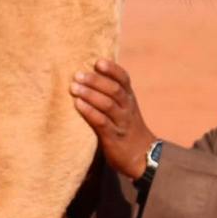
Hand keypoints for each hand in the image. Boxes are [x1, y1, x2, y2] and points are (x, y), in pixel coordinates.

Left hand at [70, 59, 156, 179]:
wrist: (142, 156)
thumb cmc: (127, 130)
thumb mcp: (124, 110)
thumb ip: (111, 96)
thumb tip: (89, 77)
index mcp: (130, 99)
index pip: (124, 79)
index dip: (112, 69)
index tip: (98, 61)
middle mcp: (127, 108)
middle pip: (114, 90)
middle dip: (95, 80)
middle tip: (77, 75)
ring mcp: (121, 123)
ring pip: (108, 104)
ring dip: (90, 94)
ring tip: (74, 88)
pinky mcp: (114, 137)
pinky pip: (102, 122)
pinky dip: (90, 111)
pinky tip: (78, 105)